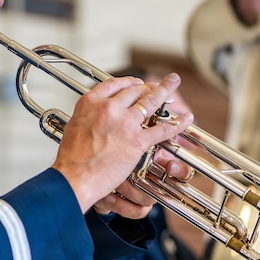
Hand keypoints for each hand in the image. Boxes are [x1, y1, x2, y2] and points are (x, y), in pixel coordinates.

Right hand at [53, 74, 193, 213]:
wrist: (74, 176)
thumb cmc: (72, 158)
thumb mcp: (74, 125)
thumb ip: (89, 116)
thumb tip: (96, 116)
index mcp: (91, 102)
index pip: (115, 84)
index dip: (129, 83)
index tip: (136, 84)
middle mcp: (109, 108)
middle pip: (134, 90)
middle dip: (148, 87)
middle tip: (156, 87)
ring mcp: (125, 123)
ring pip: (151, 101)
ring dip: (165, 91)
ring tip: (173, 82)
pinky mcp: (137, 141)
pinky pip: (162, 128)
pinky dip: (178, 123)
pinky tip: (187, 118)